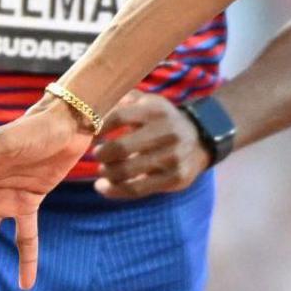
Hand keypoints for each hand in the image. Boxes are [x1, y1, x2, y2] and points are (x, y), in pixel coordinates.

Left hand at [91, 91, 210, 199]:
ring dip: (106, 173)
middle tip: (97, 155)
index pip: (117, 117)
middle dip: (101, 154)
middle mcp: (166, 133)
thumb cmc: (161, 119)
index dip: (98, 127)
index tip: (92, 134)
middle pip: (120, 148)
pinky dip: (114, 190)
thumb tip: (90, 109)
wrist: (200, 139)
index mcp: (155, 110)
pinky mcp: (174, 178)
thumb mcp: (146, 102)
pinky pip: (137, 189)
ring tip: (102, 170)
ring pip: (126, 171)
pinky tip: (102, 187)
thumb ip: (121, 101)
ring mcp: (172, 157)